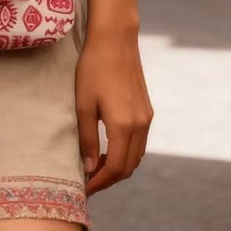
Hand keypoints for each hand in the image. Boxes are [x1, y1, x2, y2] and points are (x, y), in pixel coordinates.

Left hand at [75, 28, 152, 195]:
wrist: (115, 40)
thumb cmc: (93, 69)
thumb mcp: (83, 105)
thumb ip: (88, 139)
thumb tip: (89, 168)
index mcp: (123, 125)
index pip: (115, 168)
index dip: (100, 183)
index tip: (84, 190)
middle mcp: (140, 125)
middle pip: (129, 167)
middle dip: (109, 179)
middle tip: (88, 182)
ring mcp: (146, 118)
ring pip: (136, 156)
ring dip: (118, 167)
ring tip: (95, 168)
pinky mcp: (147, 110)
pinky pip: (140, 142)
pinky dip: (126, 153)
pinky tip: (108, 149)